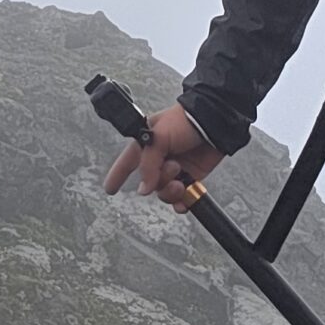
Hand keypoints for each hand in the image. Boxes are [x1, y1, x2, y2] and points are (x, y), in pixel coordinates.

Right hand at [103, 104, 223, 214]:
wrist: (214, 122)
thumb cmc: (184, 121)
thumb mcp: (158, 139)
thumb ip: (148, 165)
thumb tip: (143, 189)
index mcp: (146, 144)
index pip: (126, 163)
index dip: (117, 175)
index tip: (110, 189)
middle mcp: (159, 158)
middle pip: (148, 183)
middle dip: (159, 181)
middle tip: (173, 167)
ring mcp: (176, 168)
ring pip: (164, 191)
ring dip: (171, 191)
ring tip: (181, 180)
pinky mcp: (192, 176)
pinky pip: (182, 197)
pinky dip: (181, 202)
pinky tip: (183, 201)